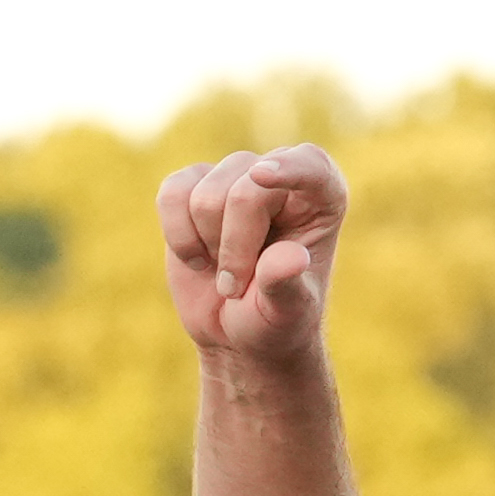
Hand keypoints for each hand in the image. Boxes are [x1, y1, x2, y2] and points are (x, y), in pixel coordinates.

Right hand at [159, 142, 348, 363]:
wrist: (235, 330)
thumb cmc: (272, 319)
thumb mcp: (287, 312)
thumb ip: (287, 284)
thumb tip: (290, 257)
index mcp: (321, 198)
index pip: (309, 165)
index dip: (286, 169)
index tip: (261, 177)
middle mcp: (281, 178)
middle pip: (244, 190)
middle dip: (233, 247)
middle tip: (236, 286)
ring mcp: (236, 177)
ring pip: (204, 194)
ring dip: (206, 244)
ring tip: (223, 270)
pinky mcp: (196, 187)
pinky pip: (172, 194)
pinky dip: (177, 234)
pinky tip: (196, 255)